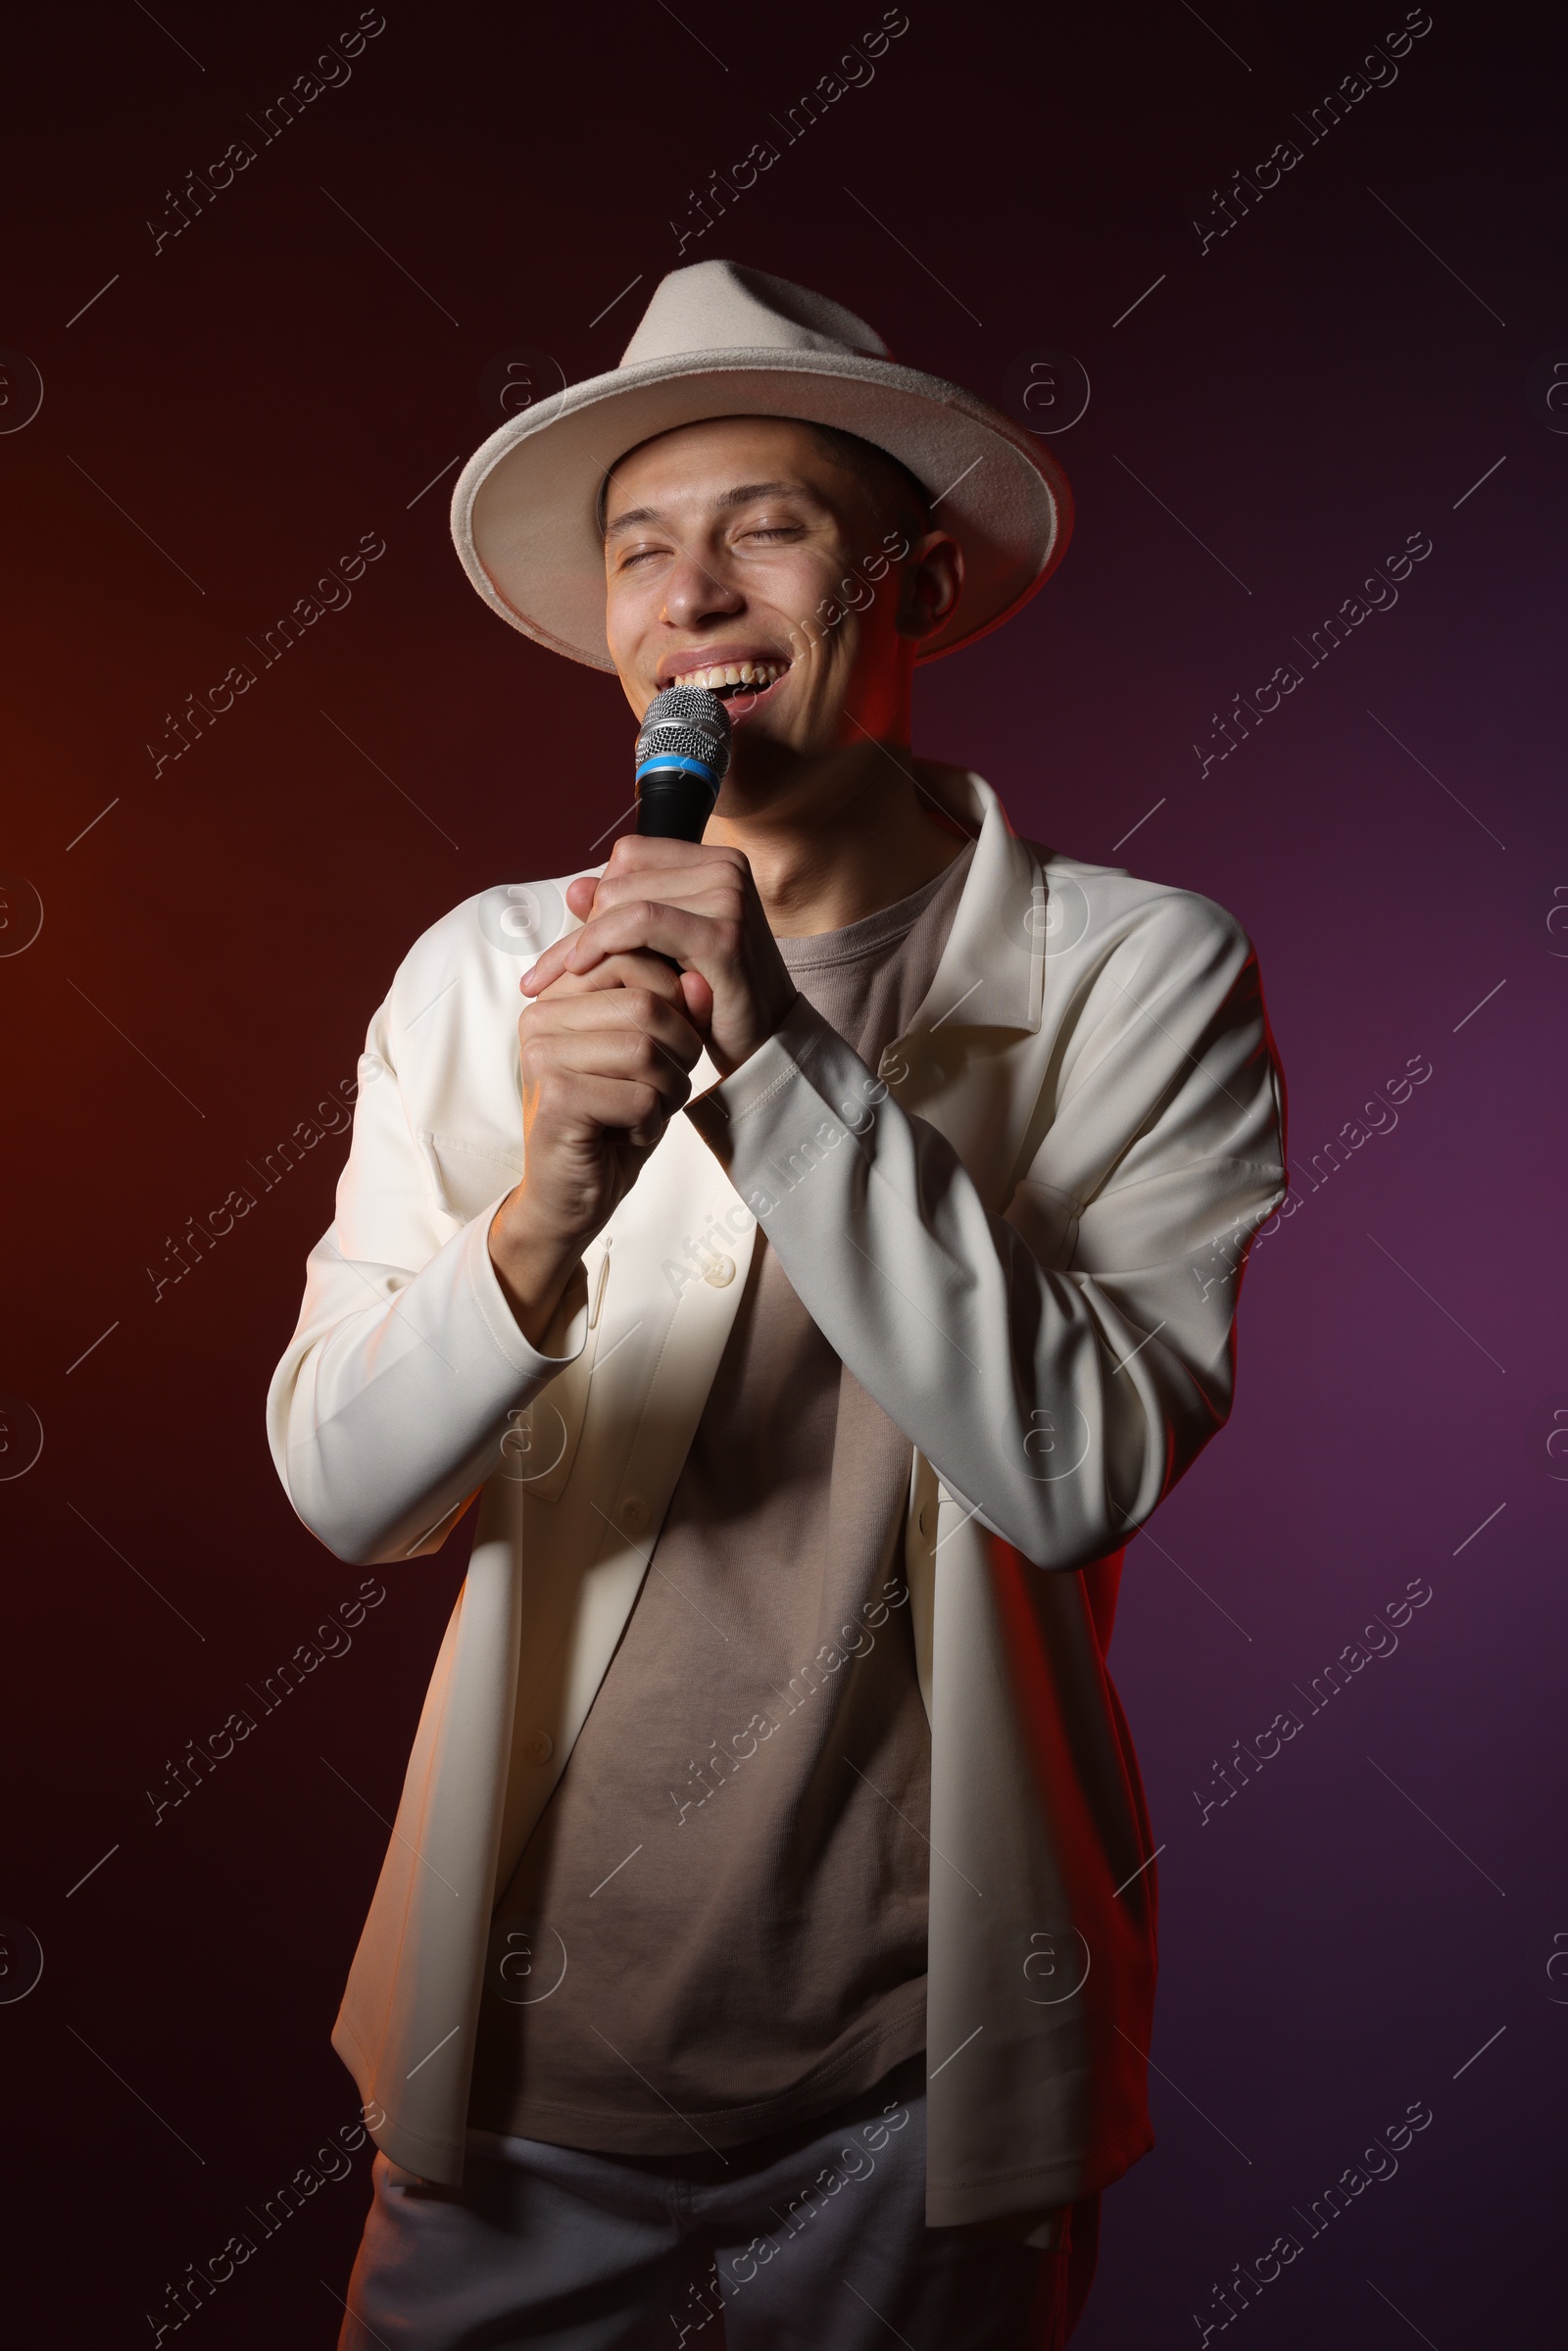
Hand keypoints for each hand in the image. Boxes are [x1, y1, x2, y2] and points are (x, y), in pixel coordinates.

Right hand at [488, 948, 702, 1345]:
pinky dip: (651, 1122)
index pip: (635, 960)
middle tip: (665, 1087)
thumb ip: (675, 1014)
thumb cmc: (609, 1123)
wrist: (569, 1197)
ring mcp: (543, 1056)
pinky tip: (629, 1134)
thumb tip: (702, 979)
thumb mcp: (652, 1059)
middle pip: (647, 1003)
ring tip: (649, 1111)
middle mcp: (541, 1018)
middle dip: (679, 1050)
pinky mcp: (556, 1099)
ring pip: (647, 1049)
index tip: (669, 1049)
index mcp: (558, 997)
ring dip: (668, 1089)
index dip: (677, 1004)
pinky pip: (639, 1096)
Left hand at [520, 835, 797, 1079]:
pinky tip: (581, 971)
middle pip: (622, 878)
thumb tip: (575, 888)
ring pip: (624, 898)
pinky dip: (602, 942)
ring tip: (556, 979)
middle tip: (548, 971)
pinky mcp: (723, 934)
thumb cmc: (713, 998)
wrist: (765, 1045)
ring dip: (583, 940)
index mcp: (716, 861)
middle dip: (581, 926)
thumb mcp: (664, 951)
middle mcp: (727, 868)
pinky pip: (641, 922)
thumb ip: (624, 916)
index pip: (631, 857)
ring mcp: (729, 897)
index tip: (567, 942)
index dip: (595, 896)